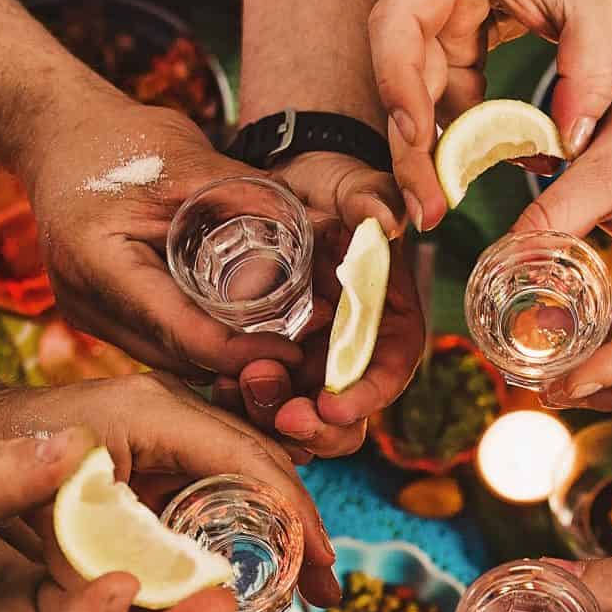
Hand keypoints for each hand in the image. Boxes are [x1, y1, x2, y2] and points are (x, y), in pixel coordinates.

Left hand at [0, 371, 341, 608]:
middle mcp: (169, 412)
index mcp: (152, 412)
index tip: (321, 566)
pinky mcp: (154, 453)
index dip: (291, 515)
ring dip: (276, 531)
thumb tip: (168, 584)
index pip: (248, 459)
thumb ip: (107, 536)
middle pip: (260, 466)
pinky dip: (240, 528)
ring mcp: (164, 430)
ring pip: (244, 477)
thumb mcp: (36, 494)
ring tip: (308, 586)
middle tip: (328, 589)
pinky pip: (213, 487)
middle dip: (298, 530)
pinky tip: (253, 571)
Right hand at [23, 101, 301, 379]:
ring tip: (283, 336)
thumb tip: (327, 228)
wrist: (57, 136)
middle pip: (180, 356)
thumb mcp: (187, 158)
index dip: (243, 351)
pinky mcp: (99, 317)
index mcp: (100, 263)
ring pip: (171, 359)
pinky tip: (240, 326)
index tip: (295, 350)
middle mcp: (88, 302)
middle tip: (305, 345)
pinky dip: (199, 340)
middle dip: (242, 359)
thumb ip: (251, 195)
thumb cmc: (117, 140)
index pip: (183, 331)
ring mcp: (89, 315)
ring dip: (223, 355)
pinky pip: (158, 345)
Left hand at [226, 151, 427, 459]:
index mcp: (388, 317)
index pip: (391, 368)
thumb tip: (389, 221)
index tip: (333, 406)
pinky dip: (244, 402)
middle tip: (284, 419)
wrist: (282, 184)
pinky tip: (220, 386)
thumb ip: (373, 199)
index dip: (367, 395)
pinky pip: (263, 397)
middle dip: (319, 426)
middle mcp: (353, 347)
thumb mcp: (354, 186)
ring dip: (273, 416)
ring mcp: (313, 357)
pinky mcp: (275, 358)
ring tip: (239, 390)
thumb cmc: (330, 185)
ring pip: (302, 414)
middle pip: (348, 411)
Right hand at [370, 0, 611, 226]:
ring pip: (421, 91)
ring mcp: (442, 16)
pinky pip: (451, 92)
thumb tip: (571, 144)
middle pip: (400, 72)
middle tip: (426, 209)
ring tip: (441, 206)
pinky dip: (463, 130)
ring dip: (431, 149)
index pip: (397, 26)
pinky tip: (477, 170)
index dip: (399, 86)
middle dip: (410, 144)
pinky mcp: (462, 38)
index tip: (418, 141)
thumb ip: (589, 68)